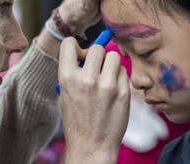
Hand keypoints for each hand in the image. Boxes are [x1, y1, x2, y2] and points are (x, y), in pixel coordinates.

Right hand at [59, 37, 130, 163]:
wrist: (91, 146)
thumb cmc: (77, 120)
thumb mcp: (66, 94)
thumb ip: (74, 71)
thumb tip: (87, 52)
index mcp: (67, 78)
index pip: (69, 43)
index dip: (75, 46)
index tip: (79, 54)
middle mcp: (87, 79)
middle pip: (96, 48)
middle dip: (96, 55)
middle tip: (95, 67)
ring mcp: (107, 85)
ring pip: (113, 56)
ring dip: (110, 63)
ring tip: (106, 76)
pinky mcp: (123, 92)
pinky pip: (123, 71)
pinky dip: (119, 76)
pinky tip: (113, 88)